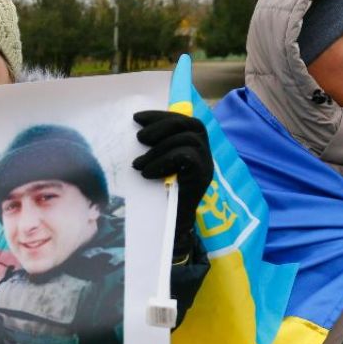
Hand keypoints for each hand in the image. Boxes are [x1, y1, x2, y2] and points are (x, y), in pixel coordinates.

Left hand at [132, 110, 213, 252]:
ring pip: (187, 140)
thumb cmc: (159, 197)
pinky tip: (148, 173)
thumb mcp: (155, 165)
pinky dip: (163, 161)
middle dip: (162, 126)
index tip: (137, 118)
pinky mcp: (203, 178)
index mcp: (195, 147)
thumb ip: (154, 148)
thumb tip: (135, 130)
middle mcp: (205, 154)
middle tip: (139, 137)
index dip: (161, 115)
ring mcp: (207, 165)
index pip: (184, 119)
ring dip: (158, 149)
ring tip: (138, 164)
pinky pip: (186, 157)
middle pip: (191, 124)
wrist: (171, 227)